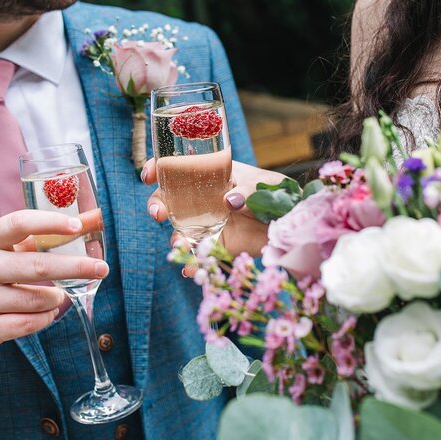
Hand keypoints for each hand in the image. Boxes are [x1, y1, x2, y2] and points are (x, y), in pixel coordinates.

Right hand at [0, 210, 108, 357]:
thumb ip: (39, 237)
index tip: (78, 225)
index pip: (19, 224)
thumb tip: (91, 220)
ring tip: (56, 294)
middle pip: (38, 265)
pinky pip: (31, 323)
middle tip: (101, 269)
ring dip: (56, 298)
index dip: (51, 223)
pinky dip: (46, 317)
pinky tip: (45, 312)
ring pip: (39, 299)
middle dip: (76, 267)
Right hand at [141, 158, 283, 258]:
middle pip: (168, 200)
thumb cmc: (276, 194)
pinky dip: (192, 265)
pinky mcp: (216, 246)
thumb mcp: (264, 185)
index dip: (158, 169)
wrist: (291, 223)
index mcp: (210, 175)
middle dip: (156, 205)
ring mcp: (207, 224)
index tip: (149, 175)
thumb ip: (246, 189)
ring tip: (181, 246)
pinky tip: (191, 270)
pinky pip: (198, 256)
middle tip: (158, 213)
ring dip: (174, 239)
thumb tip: (229, 200)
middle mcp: (202, 199)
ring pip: (179, 231)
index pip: (177, 168)